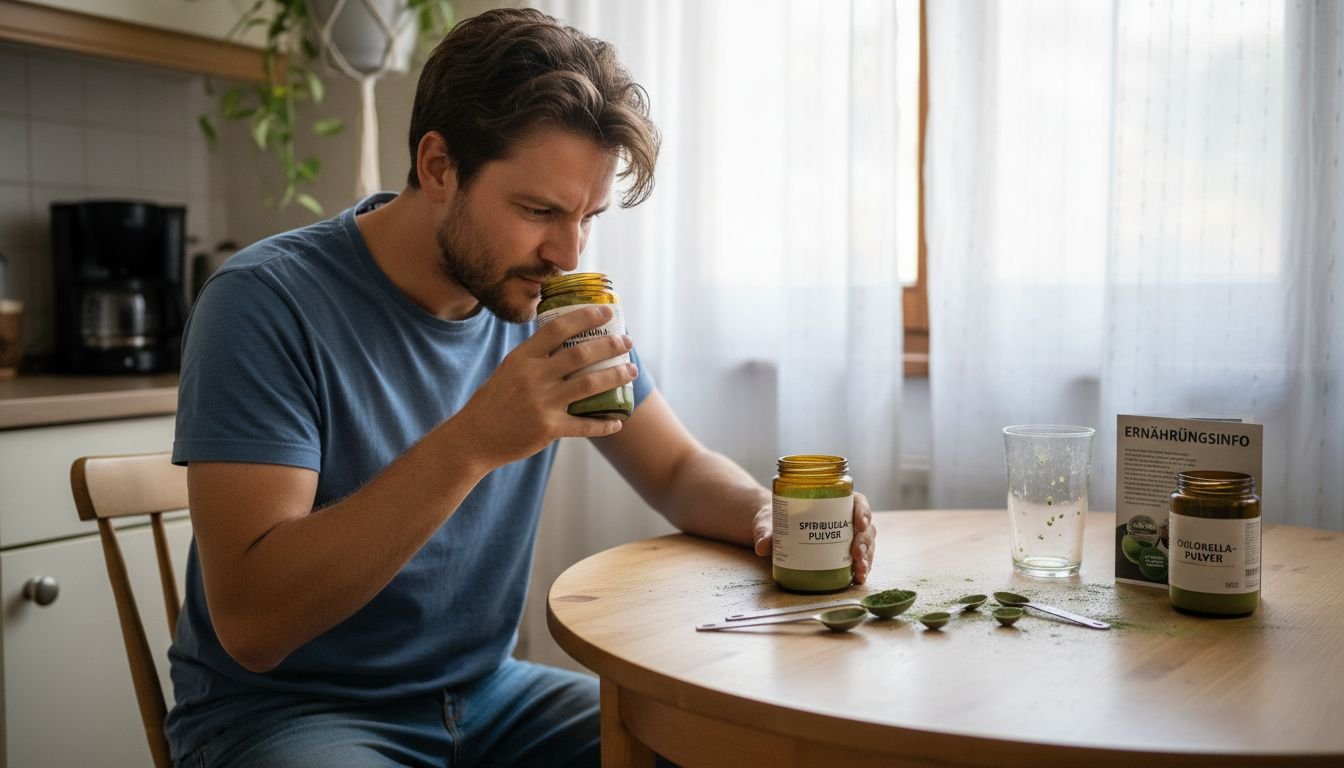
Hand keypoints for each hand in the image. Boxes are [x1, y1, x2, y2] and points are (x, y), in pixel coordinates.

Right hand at [451, 306, 637, 468]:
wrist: (473, 438)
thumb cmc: (492, 402)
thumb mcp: (508, 370)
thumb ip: (534, 358)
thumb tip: (566, 342)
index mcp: (522, 357)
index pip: (558, 328)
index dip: (586, 317)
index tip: (606, 312)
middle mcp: (533, 377)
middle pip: (581, 354)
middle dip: (610, 345)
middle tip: (627, 341)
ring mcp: (542, 403)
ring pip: (589, 384)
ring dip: (616, 376)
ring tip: (631, 371)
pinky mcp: (548, 429)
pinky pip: (585, 425)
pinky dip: (605, 423)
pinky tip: (618, 420)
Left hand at [752, 491, 875, 584]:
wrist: (775, 532)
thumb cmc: (776, 519)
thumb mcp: (769, 522)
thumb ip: (766, 532)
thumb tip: (762, 547)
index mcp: (833, 501)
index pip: (856, 501)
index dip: (863, 511)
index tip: (859, 523)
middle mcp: (844, 518)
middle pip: (865, 526)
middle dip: (864, 541)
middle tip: (855, 553)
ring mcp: (847, 537)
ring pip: (866, 544)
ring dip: (867, 558)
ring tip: (860, 572)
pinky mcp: (844, 554)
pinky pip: (860, 559)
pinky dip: (861, 569)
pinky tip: (859, 578)